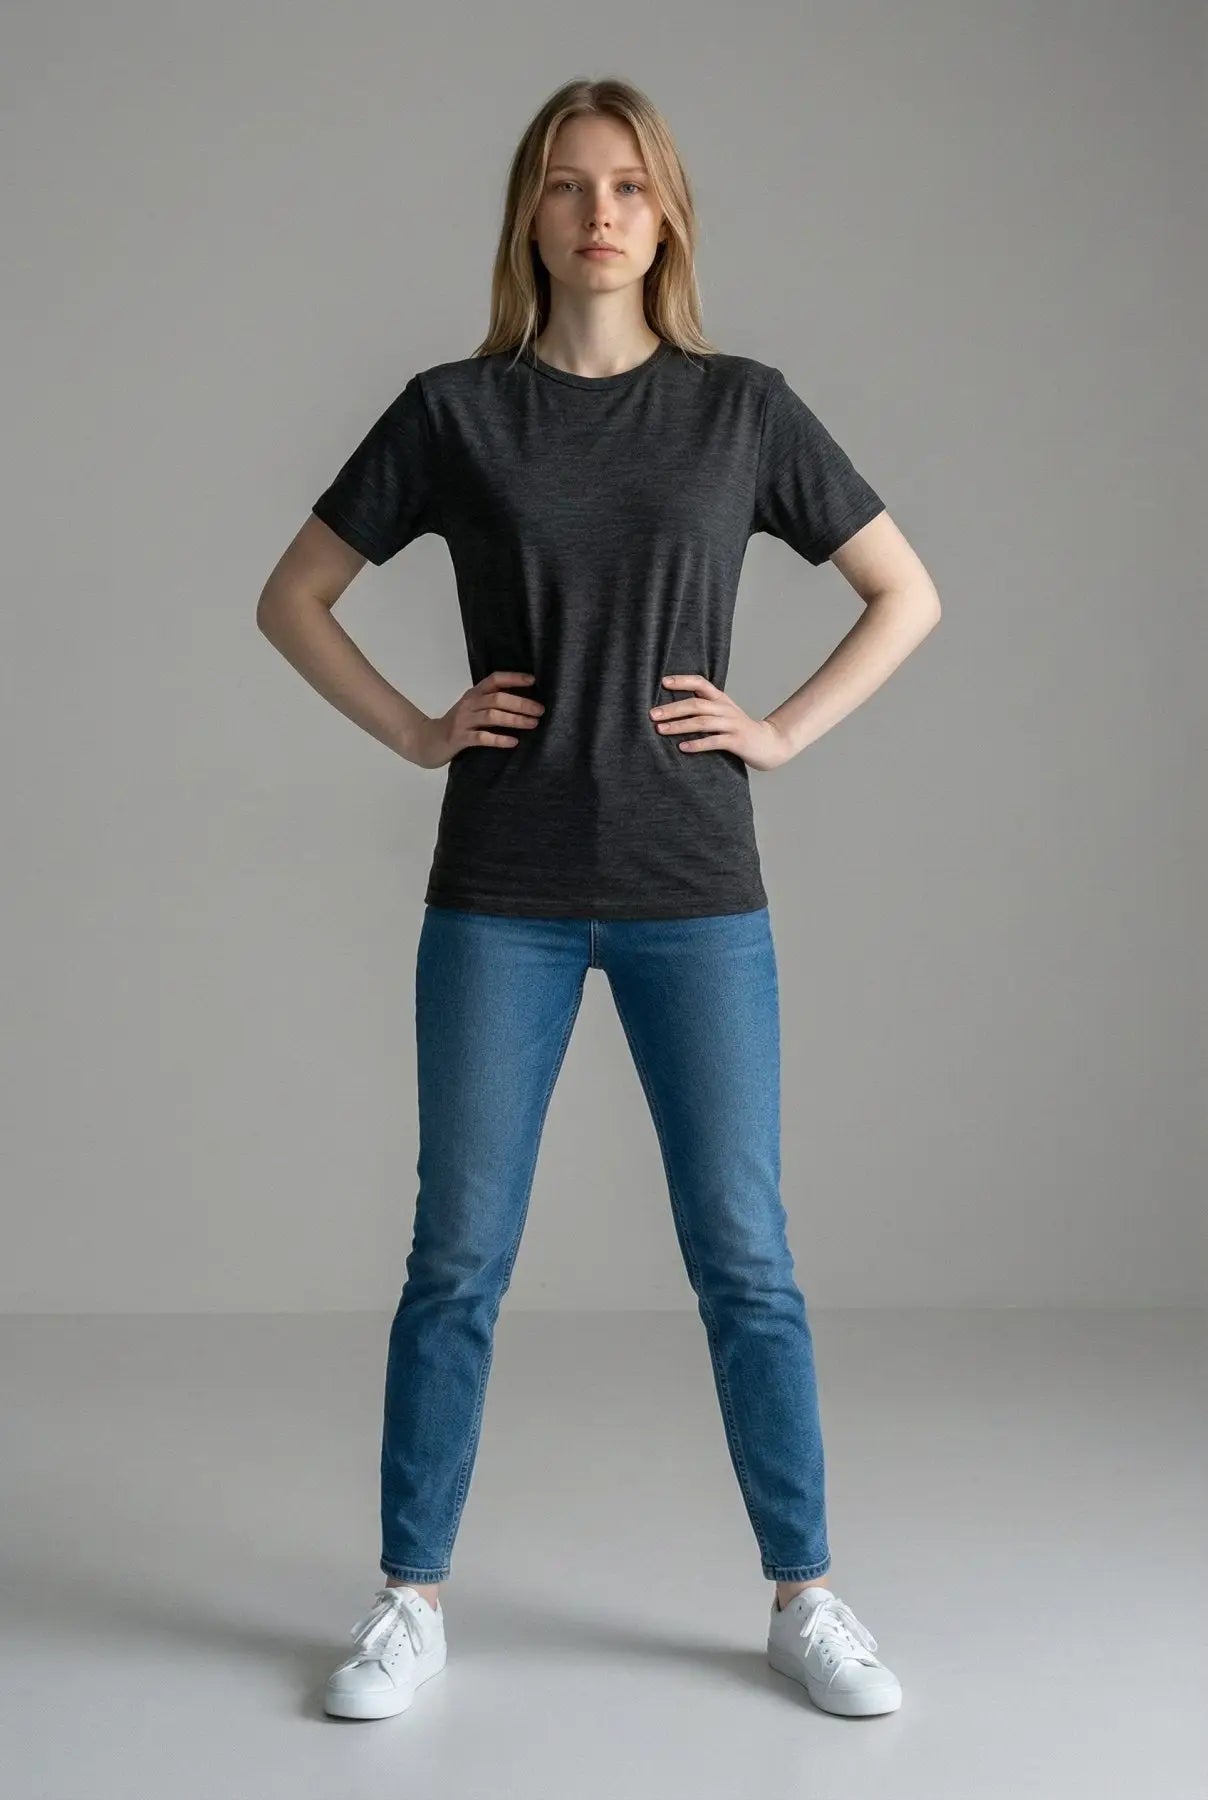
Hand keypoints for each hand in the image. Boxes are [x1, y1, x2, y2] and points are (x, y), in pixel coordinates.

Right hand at [408, 670, 544, 768]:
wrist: (428, 741)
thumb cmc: (457, 725)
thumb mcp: (472, 708)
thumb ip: (491, 702)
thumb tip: (524, 700)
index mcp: (474, 694)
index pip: (494, 679)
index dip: (513, 678)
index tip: (532, 681)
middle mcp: (469, 704)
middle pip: (497, 698)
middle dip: (521, 703)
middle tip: (540, 710)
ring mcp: (463, 721)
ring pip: (492, 716)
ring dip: (515, 719)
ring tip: (532, 724)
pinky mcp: (460, 738)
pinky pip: (482, 737)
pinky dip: (499, 739)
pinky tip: (513, 742)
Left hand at [649, 675, 793, 771]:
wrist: (769, 743)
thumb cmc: (738, 729)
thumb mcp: (723, 713)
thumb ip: (704, 708)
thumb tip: (671, 707)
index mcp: (721, 699)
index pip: (700, 684)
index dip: (682, 681)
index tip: (663, 682)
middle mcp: (725, 709)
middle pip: (696, 705)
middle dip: (672, 709)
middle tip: (652, 715)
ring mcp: (732, 725)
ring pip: (702, 722)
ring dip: (679, 726)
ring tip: (661, 730)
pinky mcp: (736, 741)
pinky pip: (714, 742)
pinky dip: (697, 744)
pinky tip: (682, 747)